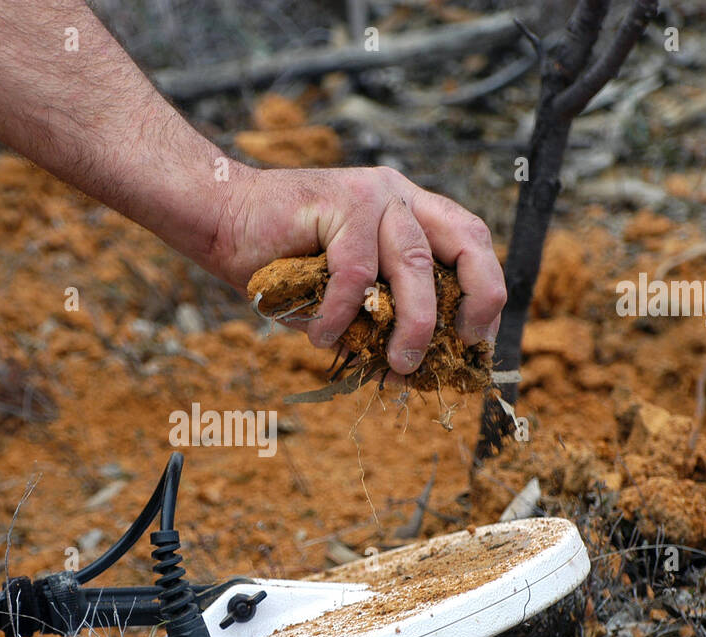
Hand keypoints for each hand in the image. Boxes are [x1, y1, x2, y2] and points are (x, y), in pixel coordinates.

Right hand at [206, 165, 505, 374]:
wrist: (220, 221)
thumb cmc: (279, 264)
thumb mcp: (341, 298)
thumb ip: (374, 319)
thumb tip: (406, 372)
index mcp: (409, 213)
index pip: (471, 243)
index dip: (484, 290)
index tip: (474, 339)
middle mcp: (400, 197)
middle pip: (466, 244)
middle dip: (473, 302)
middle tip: (455, 349)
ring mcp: (373, 195)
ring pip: (414, 266)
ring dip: (410, 325)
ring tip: (394, 365)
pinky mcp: (341, 201)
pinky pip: (357, 274)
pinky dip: (342, 316)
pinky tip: (320, 337)